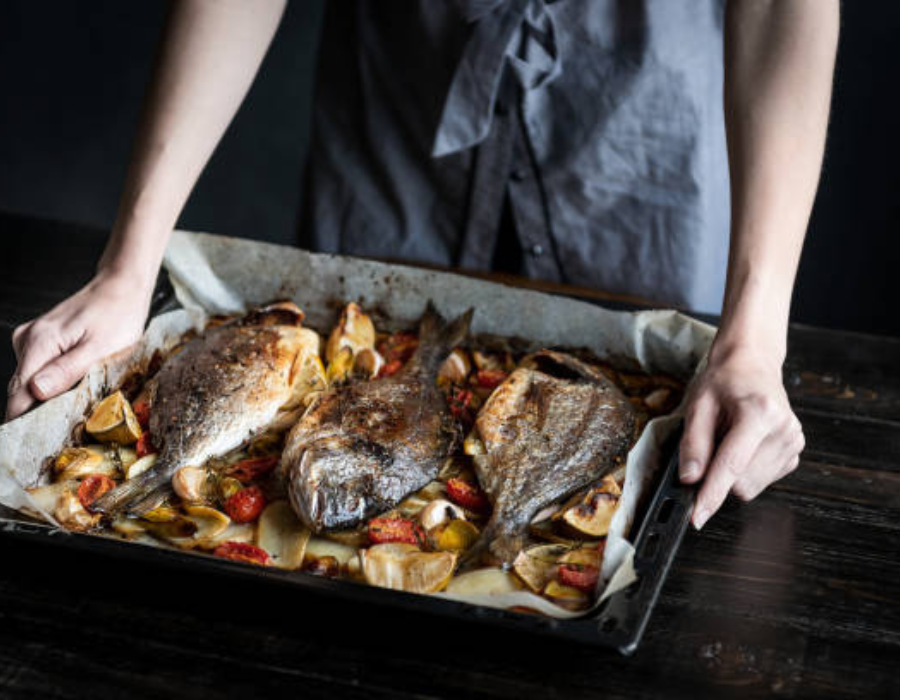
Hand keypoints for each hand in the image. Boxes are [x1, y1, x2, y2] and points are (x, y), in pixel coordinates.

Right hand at [6, 272, 151, 420]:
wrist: (120, 289)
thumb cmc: (118, 315)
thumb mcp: (102, 348)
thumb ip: (68, 370)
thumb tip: (36, 392)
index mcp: (40, 343)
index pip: (18, 395)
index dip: (24, 422)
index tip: (37, 443)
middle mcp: (27, 340)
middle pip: (20, 391)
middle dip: (37, 414)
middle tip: (62, 432)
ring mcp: (31, 340)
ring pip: (29, 383)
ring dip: (46, 399)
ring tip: (72, 407)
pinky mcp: (40, 342)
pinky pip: (37, 371)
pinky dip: (51, 384)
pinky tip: (71, 388)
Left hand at [678, 343, 804, 529]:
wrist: (752, 364)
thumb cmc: (725, 380)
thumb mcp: (698, 405)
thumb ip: (694, 444)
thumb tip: (690, 479)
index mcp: (760, 413)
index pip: (731, 465)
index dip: (711, 495)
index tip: (697, 517)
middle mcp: (784, 429)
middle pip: (741, 483)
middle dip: (718, 475)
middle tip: (712, 443)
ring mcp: (793, 442)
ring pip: (751, 487)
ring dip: (732, 473)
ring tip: (729, 439)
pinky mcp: (794, 453)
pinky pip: (761, 481)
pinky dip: (745, 470)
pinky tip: (744, 445)